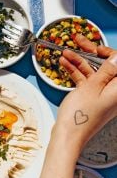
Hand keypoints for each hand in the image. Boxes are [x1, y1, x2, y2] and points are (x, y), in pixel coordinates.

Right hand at [55, 34, 116, 156]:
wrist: (67, 135)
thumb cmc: (80, 116)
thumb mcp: (93, 87)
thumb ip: (107, 70)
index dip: (109, 53)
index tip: (95, 47)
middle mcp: (112, 92)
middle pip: (105, 66)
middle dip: (90, 53)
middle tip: (79, 42)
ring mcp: (100, 95)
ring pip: (92, 72)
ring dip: (79, 61)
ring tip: (65, 52)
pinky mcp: (90, 98)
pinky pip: (85, 81)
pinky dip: (75, 73)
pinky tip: (65, 65)